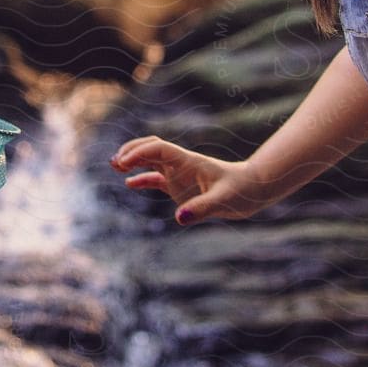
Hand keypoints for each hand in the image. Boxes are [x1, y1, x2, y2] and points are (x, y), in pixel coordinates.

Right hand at [109, 136, 272, 222]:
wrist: (252, 190)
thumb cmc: (241, 190)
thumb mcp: (224, 200)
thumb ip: (202, 208)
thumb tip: (179, 218)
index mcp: (188, 161)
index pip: (158, 148)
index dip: (139, 153)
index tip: (124, 164)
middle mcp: (180, 164)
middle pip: (150, 147)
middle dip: (132, 150)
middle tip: (116, 162)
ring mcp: (178, 174)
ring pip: (150, 160)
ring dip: (133, 160)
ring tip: (115, 166)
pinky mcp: (179, 186)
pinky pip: (156, 179)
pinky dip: (142, 179)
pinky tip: (129, 184)